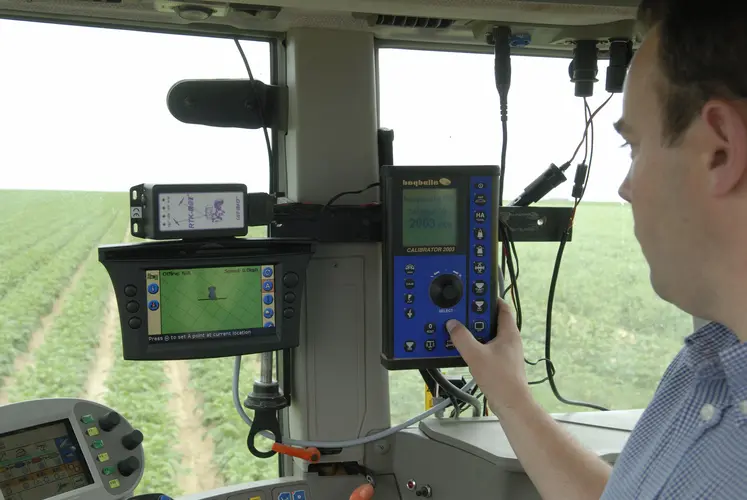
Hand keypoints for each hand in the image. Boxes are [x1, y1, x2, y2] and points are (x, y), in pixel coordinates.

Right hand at [446, 298, 530, 413]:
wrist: (511, 404)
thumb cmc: (499, 378)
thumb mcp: (476, 355)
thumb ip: (462, 338)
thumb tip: (452, 324)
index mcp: (509, 333)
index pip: (503, 308)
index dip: (491, 298)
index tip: (476, 293)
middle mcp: (510, 341)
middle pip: (494, 321)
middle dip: (478, 316)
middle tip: (462, 311)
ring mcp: (506, 353)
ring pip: (489, 336)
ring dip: (475, 332)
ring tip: (459, 329)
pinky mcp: (501, 364)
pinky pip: (487, 349)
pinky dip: (476, 346)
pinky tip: (464, 349)